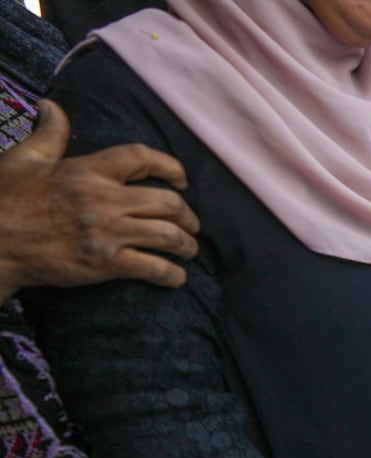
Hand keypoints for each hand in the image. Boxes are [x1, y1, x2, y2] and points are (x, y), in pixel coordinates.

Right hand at [0, 100, 199, 302]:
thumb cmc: (4, 199)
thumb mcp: (24, 158)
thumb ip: (49, 134)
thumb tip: (52, 106)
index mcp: (86, 170)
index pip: (141, 158)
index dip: (170, 166)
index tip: (181, 179)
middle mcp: (102, 199)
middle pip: (168, 202)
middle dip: (188, 216)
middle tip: (191, 225)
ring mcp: (106, 232)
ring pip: (169, 236)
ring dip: (187, 245)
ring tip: (189, 250)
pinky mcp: (105, 263)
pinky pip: (154, 268)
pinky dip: (172, 275)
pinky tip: (176, 278)